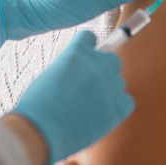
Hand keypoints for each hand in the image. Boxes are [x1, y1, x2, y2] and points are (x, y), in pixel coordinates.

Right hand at [12, 31, 132, 163]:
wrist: (44, 128)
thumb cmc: (40, 104)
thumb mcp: (51, 73)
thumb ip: (70, 67)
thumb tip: (80, 72)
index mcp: (77, 51)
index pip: (90, 38)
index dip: (87, 49)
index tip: (84, 60)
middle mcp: (98, 63)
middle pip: (112, 59)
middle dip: (103, 70)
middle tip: (89, 87)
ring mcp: (111, 83)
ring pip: (117, 82)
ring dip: (108, 91)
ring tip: (89, 107)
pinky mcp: (120, 105)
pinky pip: (126, 101)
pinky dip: (116, 108)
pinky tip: (100, 116)